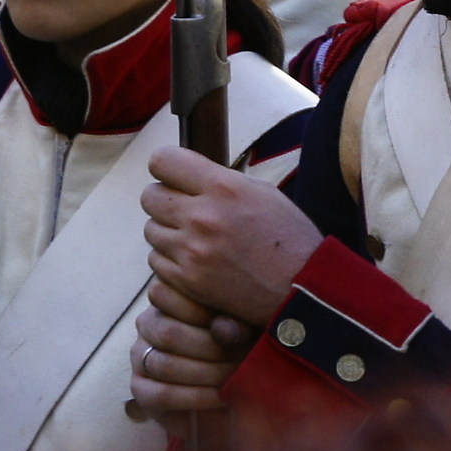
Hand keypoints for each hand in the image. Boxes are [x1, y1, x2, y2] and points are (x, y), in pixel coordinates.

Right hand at [131, 278, 257, 433]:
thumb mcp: (241, 326)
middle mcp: (148, 323)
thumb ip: (232, 321)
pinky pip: (163, 394)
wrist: (227, 388)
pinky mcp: (140, 390)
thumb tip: (225, 330)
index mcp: (169, 296)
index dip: (210, 314)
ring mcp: (140, 356)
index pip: (177, 300)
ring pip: (166, 365)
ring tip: (236, 377)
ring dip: (207, 374)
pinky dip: (197, 397)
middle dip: (212, 349)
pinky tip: (221, 396)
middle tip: (244, 357)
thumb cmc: (237, 344)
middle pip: (169, 335)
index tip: (243, 326)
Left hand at [143, 145, 323, 327]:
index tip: (175, 175)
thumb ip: (220, 180)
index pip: (163, 161)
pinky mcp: (186, 280)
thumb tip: (186, 174)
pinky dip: (171, 259)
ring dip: (168, 231)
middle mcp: (202, 216)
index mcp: (224, 187)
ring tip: (196, 238)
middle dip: (165, 198)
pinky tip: (196, 260)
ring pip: (151, 229)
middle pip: (150, 196)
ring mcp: (191, 251)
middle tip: (185, 208)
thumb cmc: (287, 237)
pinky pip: (156, 261)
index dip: (167, 166)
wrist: (300, 289)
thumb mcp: (261, 192)